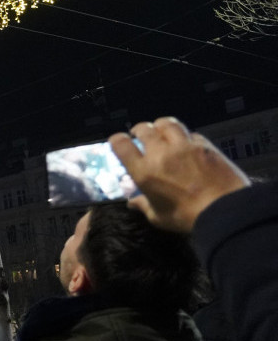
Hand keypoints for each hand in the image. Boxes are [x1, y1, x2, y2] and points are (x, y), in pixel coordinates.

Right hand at [108, 117, 248, 232]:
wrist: (224, 209)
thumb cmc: (187, 217)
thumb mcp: (159, 217)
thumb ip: (144, 206)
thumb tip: (133, 202)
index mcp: (144, 171)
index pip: (122, 145)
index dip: (117, 140)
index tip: (119, 142)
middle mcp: (160, 153)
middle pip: (144, 129)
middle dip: (139, 130)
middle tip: (140, 135)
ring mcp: (184, 146)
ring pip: (167, 124)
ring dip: (160, 126)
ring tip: (161, 131)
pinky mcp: (204, 145)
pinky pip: (190, 133)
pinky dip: (184, 136)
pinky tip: (187, 143)